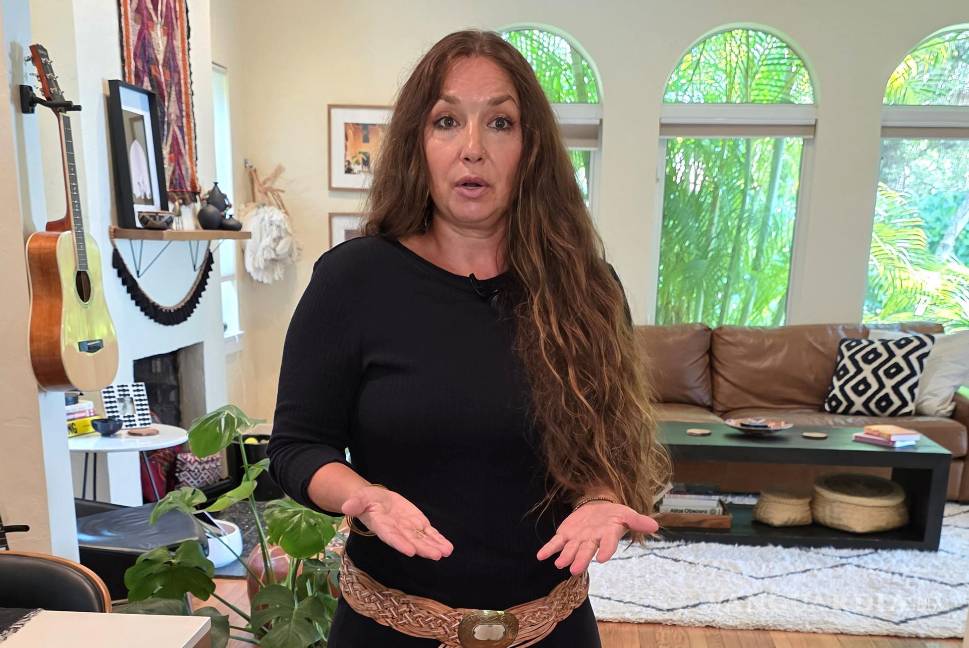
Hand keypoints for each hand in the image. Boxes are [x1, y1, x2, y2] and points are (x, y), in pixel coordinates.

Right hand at [341, 485, 453, 560]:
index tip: (410, 550)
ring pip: (422, 539)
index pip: (390, 536)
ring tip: (446, 552)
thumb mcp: (359, 498)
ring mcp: (409, 529)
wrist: (376, 500)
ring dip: (434, 546)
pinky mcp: (417, 524)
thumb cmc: (366, 500)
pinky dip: (438, 539)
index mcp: (382, 526)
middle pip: (410, 541)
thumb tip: (346, 507)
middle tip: (436, 555)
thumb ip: (355, 503)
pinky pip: (429, 533)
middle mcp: (397, 531)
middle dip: (423, 548)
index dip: (400, 543)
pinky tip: (448, 547)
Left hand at [536, 501, 657, 574]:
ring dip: (565, 557)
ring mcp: (577, 540)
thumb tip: (655, 526)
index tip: (602, 558)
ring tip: (559, 564)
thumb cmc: (614, 515)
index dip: (606, 550)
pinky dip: (548, 549)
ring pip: (571, 550)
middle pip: (586, 551)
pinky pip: (556, 543)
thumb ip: (638, 521)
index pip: (608, 544)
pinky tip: (541, 556)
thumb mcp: (627, 514)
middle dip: (581, 560)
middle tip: (575, 570)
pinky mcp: (565, 535)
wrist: (597, 507)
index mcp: (608, 536)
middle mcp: (592, 541)